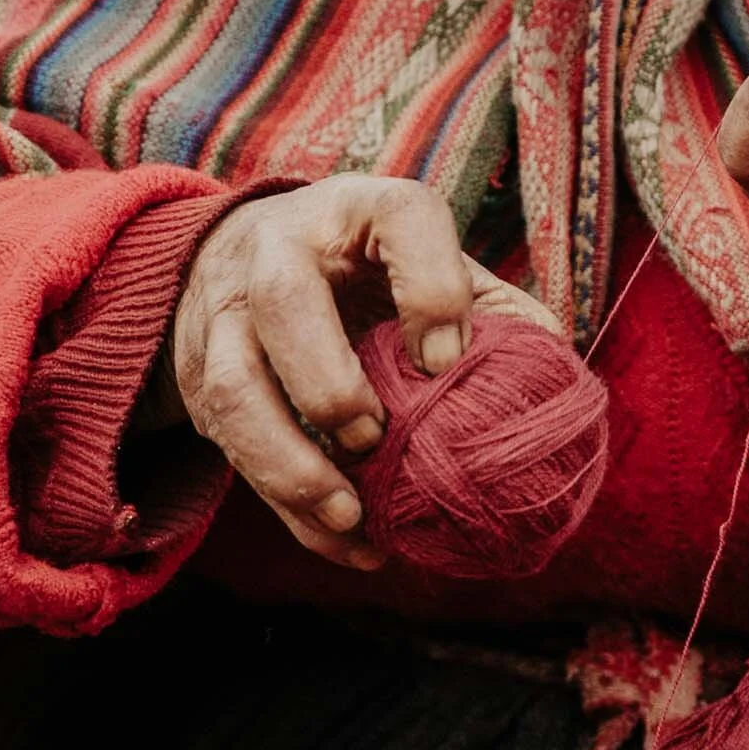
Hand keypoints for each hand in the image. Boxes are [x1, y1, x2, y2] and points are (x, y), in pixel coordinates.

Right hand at [161, 176, 561, 569]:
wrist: (239, 255)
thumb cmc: (363, 264)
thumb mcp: (424, 261)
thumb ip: (487, 305)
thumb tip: (550, 372)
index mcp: (359, 206)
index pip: (400, 216)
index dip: (433, 290)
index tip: (448, 361)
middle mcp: (280, 247)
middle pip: (284, 300)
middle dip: (330, 382)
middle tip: (376, 439)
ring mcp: (224, 311)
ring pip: (233, 387)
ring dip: (289, 463)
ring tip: (351, 516)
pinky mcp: (197, 374)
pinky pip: (229, 447)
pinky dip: (286, 509)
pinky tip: (346, 543)